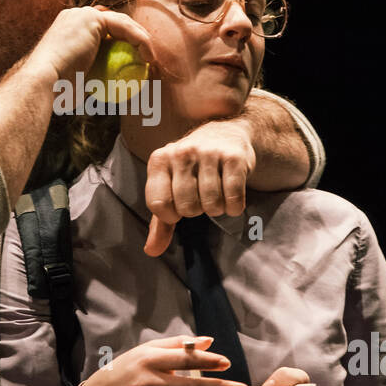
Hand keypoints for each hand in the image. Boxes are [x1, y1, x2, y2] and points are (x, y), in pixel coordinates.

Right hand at [23, 6, 155, 85]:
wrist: (44, 83)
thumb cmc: (57, 91)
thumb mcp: (77, 82)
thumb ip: (91, 75)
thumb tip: (106, 87)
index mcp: (70, 29)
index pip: (103, 31)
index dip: (122, 44)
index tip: (135, 62)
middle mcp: (75, 16)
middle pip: (114, 24)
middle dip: (134, 38)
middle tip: (146, 58)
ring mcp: (83, 14)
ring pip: (122, 23)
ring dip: (141, 40)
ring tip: (151, 60)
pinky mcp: (92, 18)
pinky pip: (125, 28)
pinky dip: (140, 41)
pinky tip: (148, 58)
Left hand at [143, 120, 256, 256]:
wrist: (225, 134)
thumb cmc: (192, 169)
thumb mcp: (171, 188)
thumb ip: (160, 222)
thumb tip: (152, 251)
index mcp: (160, 160)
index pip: (158, 203)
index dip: (170, 214)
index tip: (178, 207)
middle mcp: (182, 152)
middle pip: (187, 207)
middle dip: (196, 210)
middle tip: (200, 197)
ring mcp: (209, 152)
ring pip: (212, 204)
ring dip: (216, 208)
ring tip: (216, 194)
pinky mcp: (234, 157)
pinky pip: (233, 198)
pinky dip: (234, 206)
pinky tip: (231, 196)